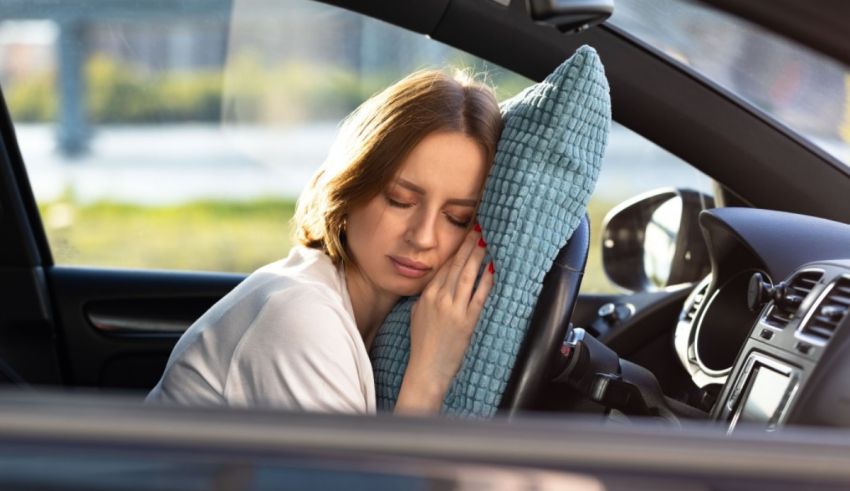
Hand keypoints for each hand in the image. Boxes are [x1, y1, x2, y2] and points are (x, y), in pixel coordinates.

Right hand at [395, 226, 494, 413]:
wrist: (426, 369)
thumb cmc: (422, 345)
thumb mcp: (416, 315)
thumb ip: (425, 298)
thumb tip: (435, 286)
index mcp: (426, 295)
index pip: (444, 266)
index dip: (456, 249)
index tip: (464, 235)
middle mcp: (439, 298)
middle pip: (456, 265)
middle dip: (468, 245)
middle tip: (478, 228)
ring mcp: (453, 309)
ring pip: (467, 276)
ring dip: (477, 257)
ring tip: (486, 241)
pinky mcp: (466, 321)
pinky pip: (479, 296)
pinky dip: (486, 281)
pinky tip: (492, 269)